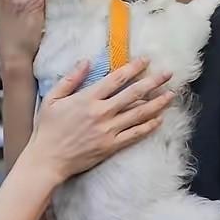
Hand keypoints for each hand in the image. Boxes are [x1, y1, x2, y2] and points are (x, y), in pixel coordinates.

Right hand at [27, 58, 171, 181]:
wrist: (48, 159)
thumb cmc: (47, 128)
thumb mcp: (52, 98)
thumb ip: (71, 79)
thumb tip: (86, 61)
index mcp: (88, 99)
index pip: (116, 79)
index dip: (133, 68)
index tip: (146, 60)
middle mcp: (102, 113)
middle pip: (134, 94)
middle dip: (153, 82)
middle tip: (168, 74)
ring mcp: (109, 131)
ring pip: (139, 114)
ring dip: (157, 103)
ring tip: (171, 95)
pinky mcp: (111, 146)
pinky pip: (135, 135)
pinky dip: (148, 127)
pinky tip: (159, 120)